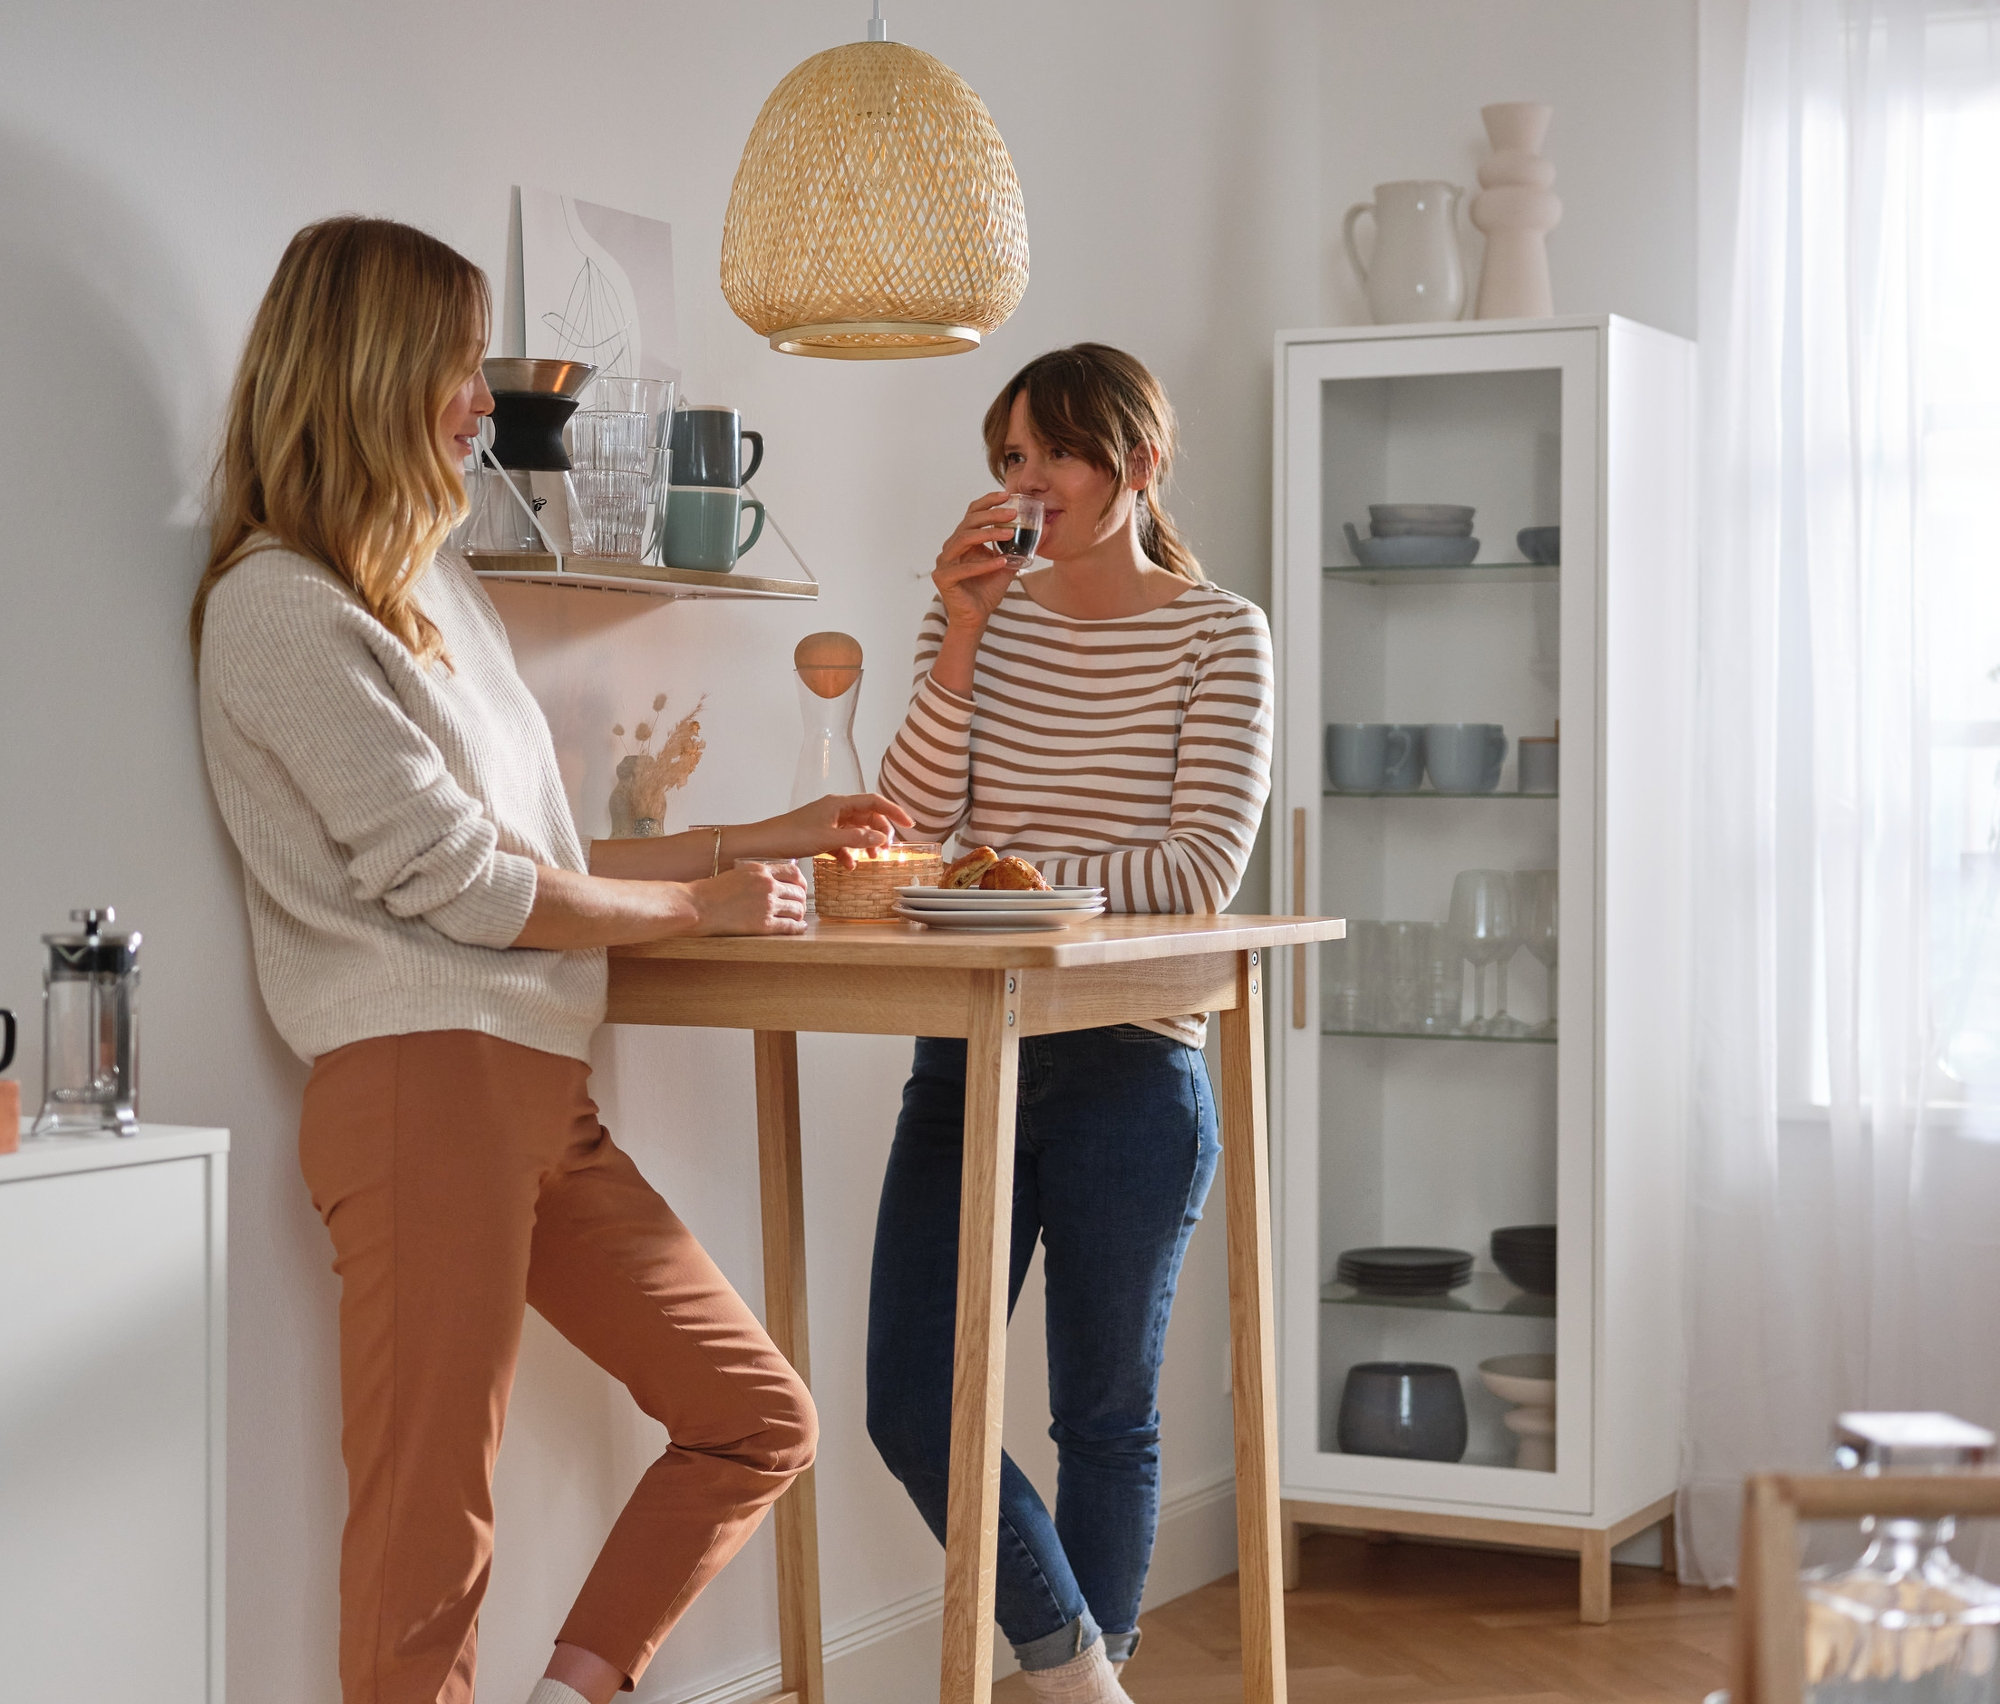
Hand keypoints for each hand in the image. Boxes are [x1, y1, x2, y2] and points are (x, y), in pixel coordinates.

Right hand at [688, 863, 808, 936]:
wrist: (697, 906)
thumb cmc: (709, 892)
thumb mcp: (736, 873)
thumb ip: (756, 876)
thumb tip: (770, 883)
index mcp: (760, 870)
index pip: (793, 872)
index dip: (801, 882)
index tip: (800, 888)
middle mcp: (767, 885)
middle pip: (798, 892)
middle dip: (800, 900)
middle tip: (798, 907)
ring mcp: (767, 904)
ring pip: (797, 909)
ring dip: (799, 914)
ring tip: (797, 918)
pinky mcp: (763, 924)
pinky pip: (790, 926)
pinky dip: (798, 928)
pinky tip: (799, 928)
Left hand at [766, 792, 915, 866]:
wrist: (763, 843)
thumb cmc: (791, 836)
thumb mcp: (828, 839)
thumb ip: (857, 839)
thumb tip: (881, 838)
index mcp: (839, 803)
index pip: (874, 802)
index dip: (893, 812)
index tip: (909, 824)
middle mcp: (835, 809)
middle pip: (867, 817)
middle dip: (880, 833)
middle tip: (887, 851)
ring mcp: (827, 822)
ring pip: (855, 831)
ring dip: (865, 845)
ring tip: (871, 860)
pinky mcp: (819, 834)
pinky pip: (842, 842)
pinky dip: (848, 853)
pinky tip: (849, 866)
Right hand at [933, 492, 1023, 630]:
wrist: (975, 617)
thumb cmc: (987, 590)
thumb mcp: (1007, 565)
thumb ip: (1018, 549)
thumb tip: (1044, 531)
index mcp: (963, 540)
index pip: (972, 513)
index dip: (988, 502)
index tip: (1007, 495)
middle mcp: (951, 547)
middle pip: (969, 522)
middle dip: (991, 515)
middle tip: (1012, 513)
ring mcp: (944, 561)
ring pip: (963, 539)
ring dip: (988, 534)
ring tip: (1009, 533)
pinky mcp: (943, 578)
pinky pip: (963, 568)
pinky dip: (983, 564)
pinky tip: (1002, 562)